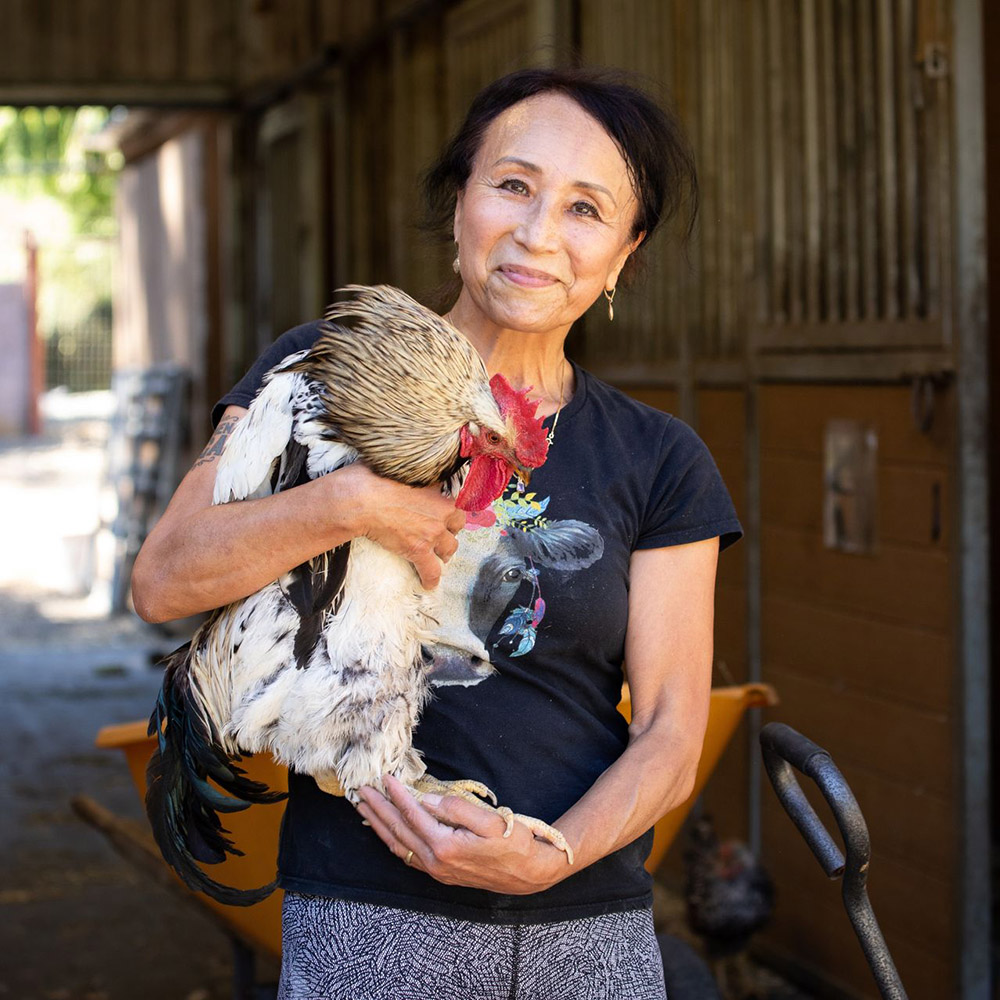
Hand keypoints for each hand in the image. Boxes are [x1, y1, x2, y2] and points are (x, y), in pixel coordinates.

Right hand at [334, 465, 465, 588]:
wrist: (362, 498)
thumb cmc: (377, 479)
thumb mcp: (405, 470)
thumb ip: (419, 476)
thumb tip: (419, 475)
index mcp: (440, 494)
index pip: (457, 507)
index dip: (450, 515)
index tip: (444, 518)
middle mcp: (441, 514)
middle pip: (456, 529)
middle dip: (449, 533)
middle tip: (438, 536)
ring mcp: (431, 533)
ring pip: (449, 549)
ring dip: (443, 553)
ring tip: (436, 557)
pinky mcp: (418, 550)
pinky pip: (432, 570)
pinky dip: (431, 579)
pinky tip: (429, 584)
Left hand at [356, 775, 569, 894]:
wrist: (529, 873)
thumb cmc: (514, 843)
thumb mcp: (491, 821)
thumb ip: (457, 809)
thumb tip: (427, 799)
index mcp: (446, 846)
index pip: (413, 815)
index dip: (397, 795)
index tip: (384, 777)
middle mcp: (436, 862)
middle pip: (398, 831)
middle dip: (377, 809)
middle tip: (360, 791)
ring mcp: (436, 870)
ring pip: (398, 846)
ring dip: (379, 826)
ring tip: (364, 809)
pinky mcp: (440, 873)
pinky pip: (406, 856)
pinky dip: (391, 840)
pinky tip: (386, 831)